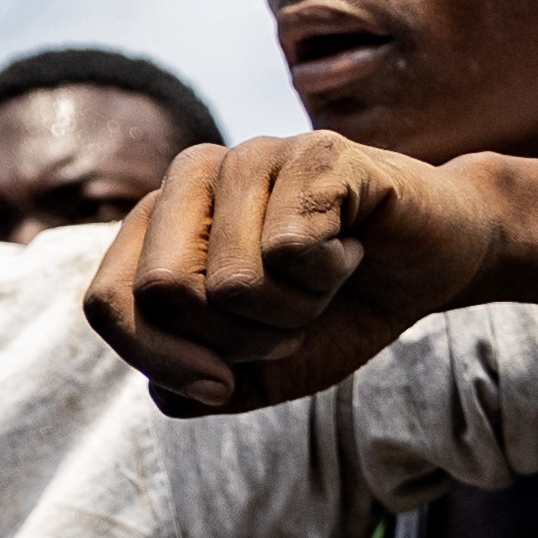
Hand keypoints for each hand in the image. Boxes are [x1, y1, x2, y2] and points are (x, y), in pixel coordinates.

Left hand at [83, 133, 514, 415]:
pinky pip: (290, 251)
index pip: (107, 303)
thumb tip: (166, 387)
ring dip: (293, 312)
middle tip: (289, 317)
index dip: (164, 363)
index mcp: (157, 222)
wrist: (431, 267)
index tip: (222, 382)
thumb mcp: (258, 369)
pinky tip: (351, 246)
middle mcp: (190, 175)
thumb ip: (195, 387)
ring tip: (323, 278)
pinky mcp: (315, 150)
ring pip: (231, 283)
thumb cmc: (336, 310)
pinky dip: (330, 276)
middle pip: (164, 294)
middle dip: (237, 340)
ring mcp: (251, 153)